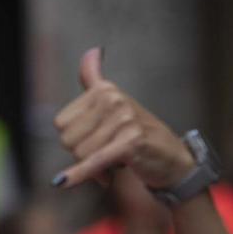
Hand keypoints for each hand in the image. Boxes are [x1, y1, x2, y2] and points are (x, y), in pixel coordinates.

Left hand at [52, 49, 191, 191]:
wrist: (172, 158)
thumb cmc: (137, 134)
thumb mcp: (115, 103)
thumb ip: (96, 79)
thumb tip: (92, 51)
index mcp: (104, 90)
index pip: (60, 124)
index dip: (73, 140)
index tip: (95, 141)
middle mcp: (114, 99)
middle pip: (68, 140)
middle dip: (82, 155)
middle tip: (105, 154)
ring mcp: (124, 119)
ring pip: (81, 154)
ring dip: (94, 168)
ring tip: (115, 162)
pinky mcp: (131, 142)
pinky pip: (94, 161)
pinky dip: (79, 174)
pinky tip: (63, 182)